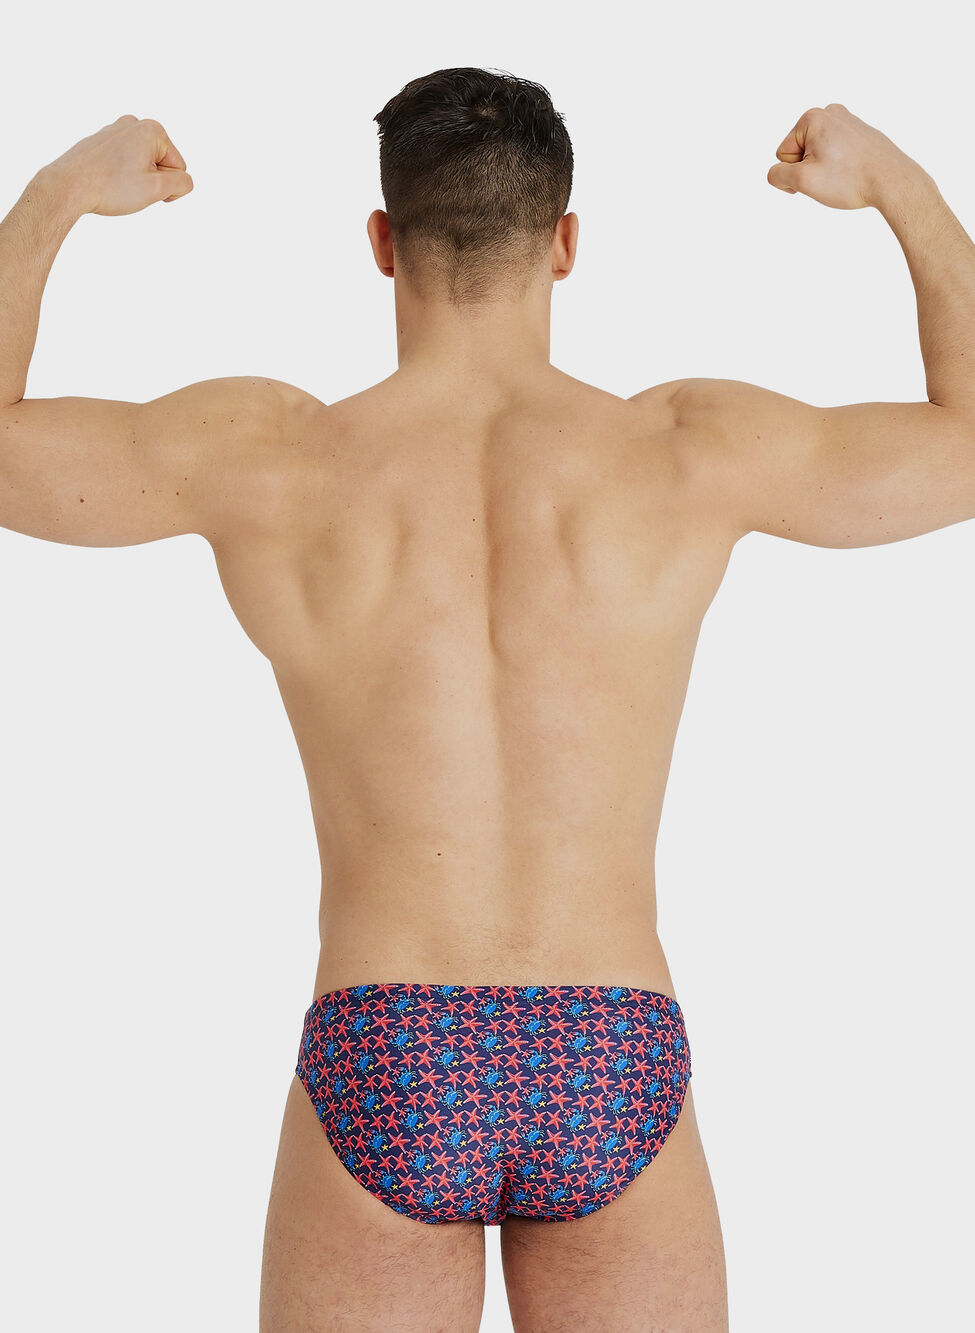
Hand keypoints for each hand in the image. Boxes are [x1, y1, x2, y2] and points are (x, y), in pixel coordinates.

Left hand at [38, 115, 192, 216]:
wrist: (68, 186)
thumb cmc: (111, 187)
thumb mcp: (157, 189)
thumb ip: (182, 183)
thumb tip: (184, 180)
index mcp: (152, 130)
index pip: (179, 169)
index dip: (167, 187)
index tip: (145, 190)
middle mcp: (134, 123)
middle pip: (161, 164)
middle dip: (151, 181)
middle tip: (129, 188)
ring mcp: (115, 130)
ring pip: (141, 165)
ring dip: (135, 180)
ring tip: (116, 184)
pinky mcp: (101, 141)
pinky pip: (123, 164)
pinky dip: (119, 175)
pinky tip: (105, 181)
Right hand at [767, 103, 920, 209]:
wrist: (893, 181)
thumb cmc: (849, 180)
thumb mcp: (803, 181)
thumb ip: (777, 175)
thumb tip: (777, 173)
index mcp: (813, 117)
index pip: (782, 154)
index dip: (794, 173)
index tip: (817, 178)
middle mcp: (830, 112)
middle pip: (799, 152)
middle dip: (810, 170)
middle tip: (832, 178)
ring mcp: (847, 121)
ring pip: (818, 154)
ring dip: (824, 170)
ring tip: (845, 176)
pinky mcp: (860, 132)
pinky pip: (836, 154)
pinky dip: (840, 167)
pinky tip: (854, 172)